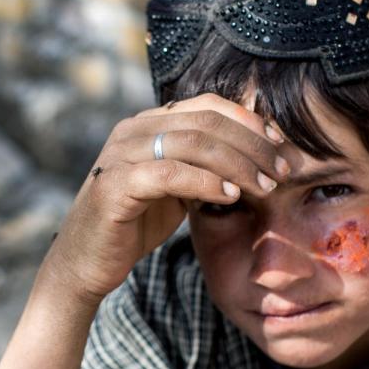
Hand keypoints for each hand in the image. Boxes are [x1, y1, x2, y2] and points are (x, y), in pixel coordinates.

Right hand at [42, 93, 289, 305]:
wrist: (85, 262)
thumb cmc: (134, 225)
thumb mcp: (176, 188)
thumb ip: (204, 167)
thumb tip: (259, 156)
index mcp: (148, 123)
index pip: (208, 105)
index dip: (249, 121)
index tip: (281, 146)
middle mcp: (132, 130)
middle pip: (206, 121)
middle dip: (252, 145)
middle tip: (283, 170)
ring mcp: (120, 154)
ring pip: (192, 143)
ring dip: (238, 164)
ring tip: (265, 186)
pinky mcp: (114, 185)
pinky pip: (170, 174)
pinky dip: (206, 183)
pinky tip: (230, 198)